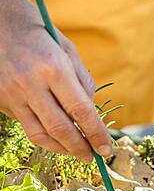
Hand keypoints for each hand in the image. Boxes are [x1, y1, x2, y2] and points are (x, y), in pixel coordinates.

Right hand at [0, 0, 111, 161]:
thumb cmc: (38, 33)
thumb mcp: (67, 49)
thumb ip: (82, 82)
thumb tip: (91, 112)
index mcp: (53, 68)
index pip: (81, 111)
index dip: (96, 134)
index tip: (106, 149)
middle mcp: (31, 84)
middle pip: (61, 129)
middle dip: (80, 148)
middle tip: (92, 157)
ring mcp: (13, 95)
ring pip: (41, 135)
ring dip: (62, 149)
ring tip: (76, 152)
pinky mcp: (3, 101)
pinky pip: (27, 127)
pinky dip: (46, 138)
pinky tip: (57, 140)